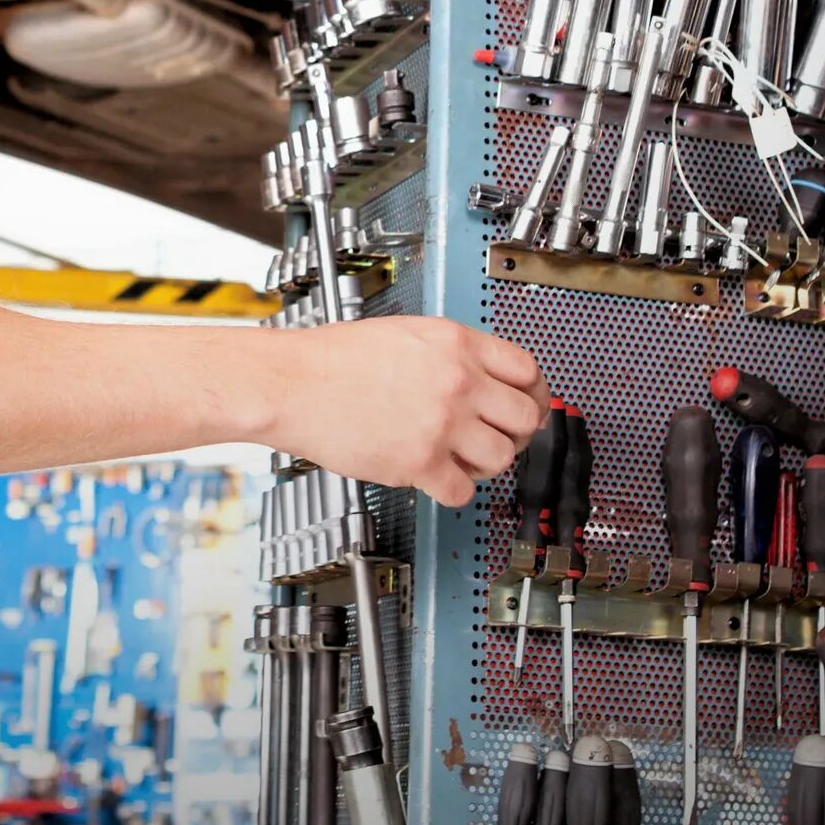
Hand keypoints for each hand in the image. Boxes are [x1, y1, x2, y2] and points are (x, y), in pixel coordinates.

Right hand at [269, 315, 546, 506]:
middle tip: (498, 437)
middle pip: (526, 418)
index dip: (533, 394)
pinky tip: (436, 477)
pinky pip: (463, 491)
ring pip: (502, 458)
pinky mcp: (419, 463)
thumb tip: (484, 378)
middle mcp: (457, 382)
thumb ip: (451, 354)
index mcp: (456, 344)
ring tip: (462, 458)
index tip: (527, 406)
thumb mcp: (407, 333)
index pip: (528, 371)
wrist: (291, 383)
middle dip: (515, 433)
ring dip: (486, 463)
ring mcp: (441, 424)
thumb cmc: (333, 359)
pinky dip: (453, 490)